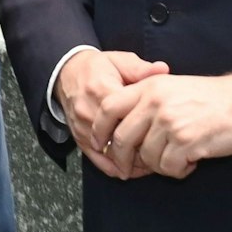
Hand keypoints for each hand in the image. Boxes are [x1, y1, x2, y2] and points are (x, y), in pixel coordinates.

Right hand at [55, 49, 167, 179]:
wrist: (68, 73)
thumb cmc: (98, 67)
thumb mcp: (120, 61)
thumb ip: (141, 68)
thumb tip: (163, 69)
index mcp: (101, 90)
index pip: (126, 115)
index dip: (147, 126)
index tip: (163, 131)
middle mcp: (89, 111)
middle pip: (118, 137)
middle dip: (141, 147)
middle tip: (162, 151)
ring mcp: (83, 127)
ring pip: (109, 152)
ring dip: (130, 161)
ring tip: (150, 163)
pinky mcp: (79, 138)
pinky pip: (98, 159)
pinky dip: (115, 167)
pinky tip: (131, 169)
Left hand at [99, 73, 231, 179]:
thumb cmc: (208, 98)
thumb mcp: (171, 86)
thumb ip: (145, 100)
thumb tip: (119, 130)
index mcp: (148, 87)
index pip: (109, 108)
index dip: (99, 129)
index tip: (100, 144)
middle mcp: (155, 103)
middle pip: (122, 139)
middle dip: (122, 159)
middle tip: (128, 170)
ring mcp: (170, 122)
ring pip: (147, 158)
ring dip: (160, 165)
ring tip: (178, 157)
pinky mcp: (186, 141)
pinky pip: (168, 167)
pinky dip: (179, 170)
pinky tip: (192, 160)